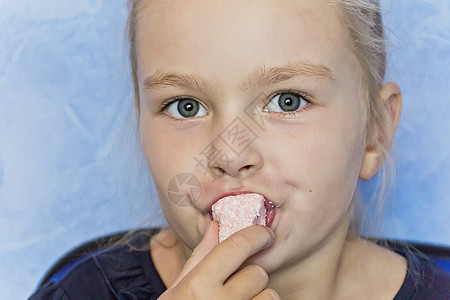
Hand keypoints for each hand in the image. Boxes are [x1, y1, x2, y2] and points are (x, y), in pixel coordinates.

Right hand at [158, 221, 278, 298]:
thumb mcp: (177, 290)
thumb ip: (199, 257)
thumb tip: (215, 226)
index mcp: (197, 286)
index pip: (237, 247)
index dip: (256, 234)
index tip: (264, 233)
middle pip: (258, 273)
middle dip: (250, 275)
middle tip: (237, 284)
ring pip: (269, 296)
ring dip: (259, 297)